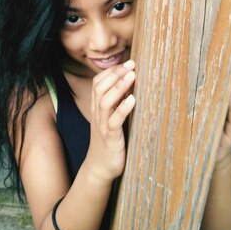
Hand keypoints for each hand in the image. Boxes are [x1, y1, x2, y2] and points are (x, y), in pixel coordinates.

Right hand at [87, 59, 135, 182]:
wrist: (100, 167)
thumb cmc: (110, 140)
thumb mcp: (111, 118)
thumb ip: (117, 102)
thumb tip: (130, 84)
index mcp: (98, 108)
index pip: (98, 83)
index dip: (111, 71)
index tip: (128, 63)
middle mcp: (98, 114)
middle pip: (100, 88)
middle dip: (115, 74)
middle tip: (131, 65)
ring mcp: (103, 125)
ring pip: (105, 101)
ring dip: (119, 87)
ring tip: (132, 76)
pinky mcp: (111, 138)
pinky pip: (114, 121)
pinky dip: (123, 109)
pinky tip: (133, 100)